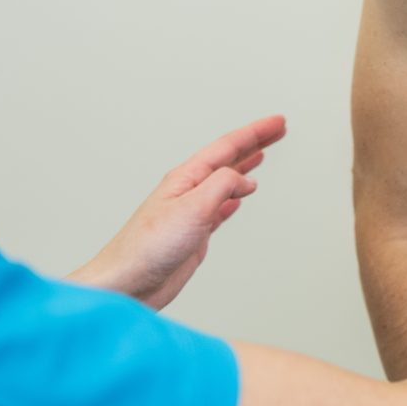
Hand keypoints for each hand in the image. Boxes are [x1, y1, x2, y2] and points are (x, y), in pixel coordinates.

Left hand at [68, 115, 286, 309]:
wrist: (128, 283)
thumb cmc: (148, 247)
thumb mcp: (192, 207)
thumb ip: (222, 186)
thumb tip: (246, 180)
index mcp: (186, 178)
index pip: (227, 147)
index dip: (255, 133)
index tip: (278, 122)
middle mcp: (189, 190)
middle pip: (228, 159)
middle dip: (254, 143)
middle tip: (278, 130)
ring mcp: (192, 211)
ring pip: (226, 181)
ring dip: (245, 167)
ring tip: (262, 155)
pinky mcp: (195, 233)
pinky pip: (221, 207)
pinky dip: (235, 198)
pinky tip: (240, 197)